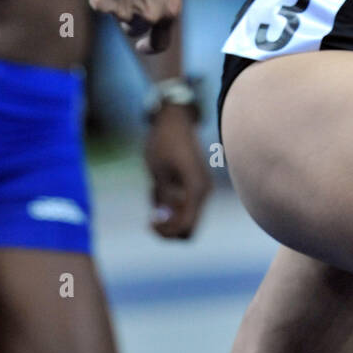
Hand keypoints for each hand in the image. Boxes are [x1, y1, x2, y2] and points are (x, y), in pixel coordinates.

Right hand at [85, 0, 180, 54]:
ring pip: (117, 16)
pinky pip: (101, 4)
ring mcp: (121, 13)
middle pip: (134, 30)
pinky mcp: (100, 5)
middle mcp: (147, 17)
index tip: (142, 45)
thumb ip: (159, 5)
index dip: (149, 47)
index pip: (160, 44)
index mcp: (168, 12)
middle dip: (132, 18)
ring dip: (117, 2)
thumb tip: (148, 22)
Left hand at [144, 104, 211, 238]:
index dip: (166, 232)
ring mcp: (200, 189)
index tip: (149, 220)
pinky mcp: (194, 186)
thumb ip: (164, 198)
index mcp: (196, 189)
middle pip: (187, 228)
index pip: (186, 227)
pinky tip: (158, 186)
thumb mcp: (158, 172)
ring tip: (154, 189)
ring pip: (183, 218)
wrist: (174, 120)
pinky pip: (182, 206)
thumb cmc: (164, 142)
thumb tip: (166, 219)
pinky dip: (168, 204)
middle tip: (150, 214)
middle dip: (167, 227)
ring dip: (166, 213)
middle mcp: (203, 192)